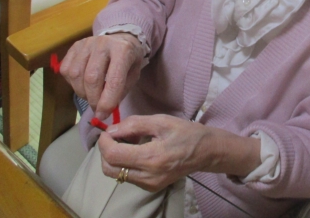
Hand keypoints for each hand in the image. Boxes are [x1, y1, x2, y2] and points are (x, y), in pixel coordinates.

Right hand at [60, 33, 144, 119]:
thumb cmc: (128, 60)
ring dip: (82, 92)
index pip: (113, 80)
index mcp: (123, 50)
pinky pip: (66, 70)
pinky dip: (72, 83)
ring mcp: (86, 43)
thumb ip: (120, 92)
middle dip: (93, 99)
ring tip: (91, 95)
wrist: (120, 39)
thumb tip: (103, 110)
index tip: (103, 115)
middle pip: (91, 78)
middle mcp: (103, 43)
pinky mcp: (74, 46)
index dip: (107, 101)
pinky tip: (83, 84)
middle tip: (97, 108)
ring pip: (76, 75)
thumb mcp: (133, 75)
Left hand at [98, 115, 260, 191]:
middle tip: (116, 135)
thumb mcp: (161, 121)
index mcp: (152, 157)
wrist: (206, 152)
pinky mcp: (150, 187)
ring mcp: (149, 185)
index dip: (104, 141)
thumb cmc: (185, 132)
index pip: (112, 155)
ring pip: (115, 174)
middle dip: (105, 150)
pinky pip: (126, 176)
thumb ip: (133, 125)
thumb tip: (111, 130)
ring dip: (114, 157)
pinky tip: (136, 151)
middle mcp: (148, 176)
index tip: (108, 130)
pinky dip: (124, 163)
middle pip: (109, 168)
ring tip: (128, 142)